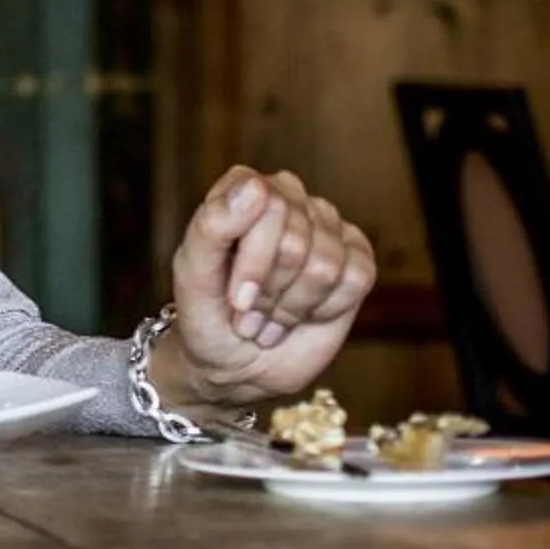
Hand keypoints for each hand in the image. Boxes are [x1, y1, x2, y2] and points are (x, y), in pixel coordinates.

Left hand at [150, 165, 376, 422]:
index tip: (237, 298)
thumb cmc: (207, 312)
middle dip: (270, 291)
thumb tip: (256, 186)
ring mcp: (326, 227)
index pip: (265, 203)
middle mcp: (289, 198)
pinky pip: (356, 279)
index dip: (254, 261)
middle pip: (295, 241)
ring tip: (270, 317)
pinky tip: (304, 314)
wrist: (235, 362)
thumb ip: (213, 225)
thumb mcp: (192, 273)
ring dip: (292, 307)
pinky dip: (324, 310)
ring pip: (325, 265)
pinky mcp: (357, 260)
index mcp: (242, 188)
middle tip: (250, 312)